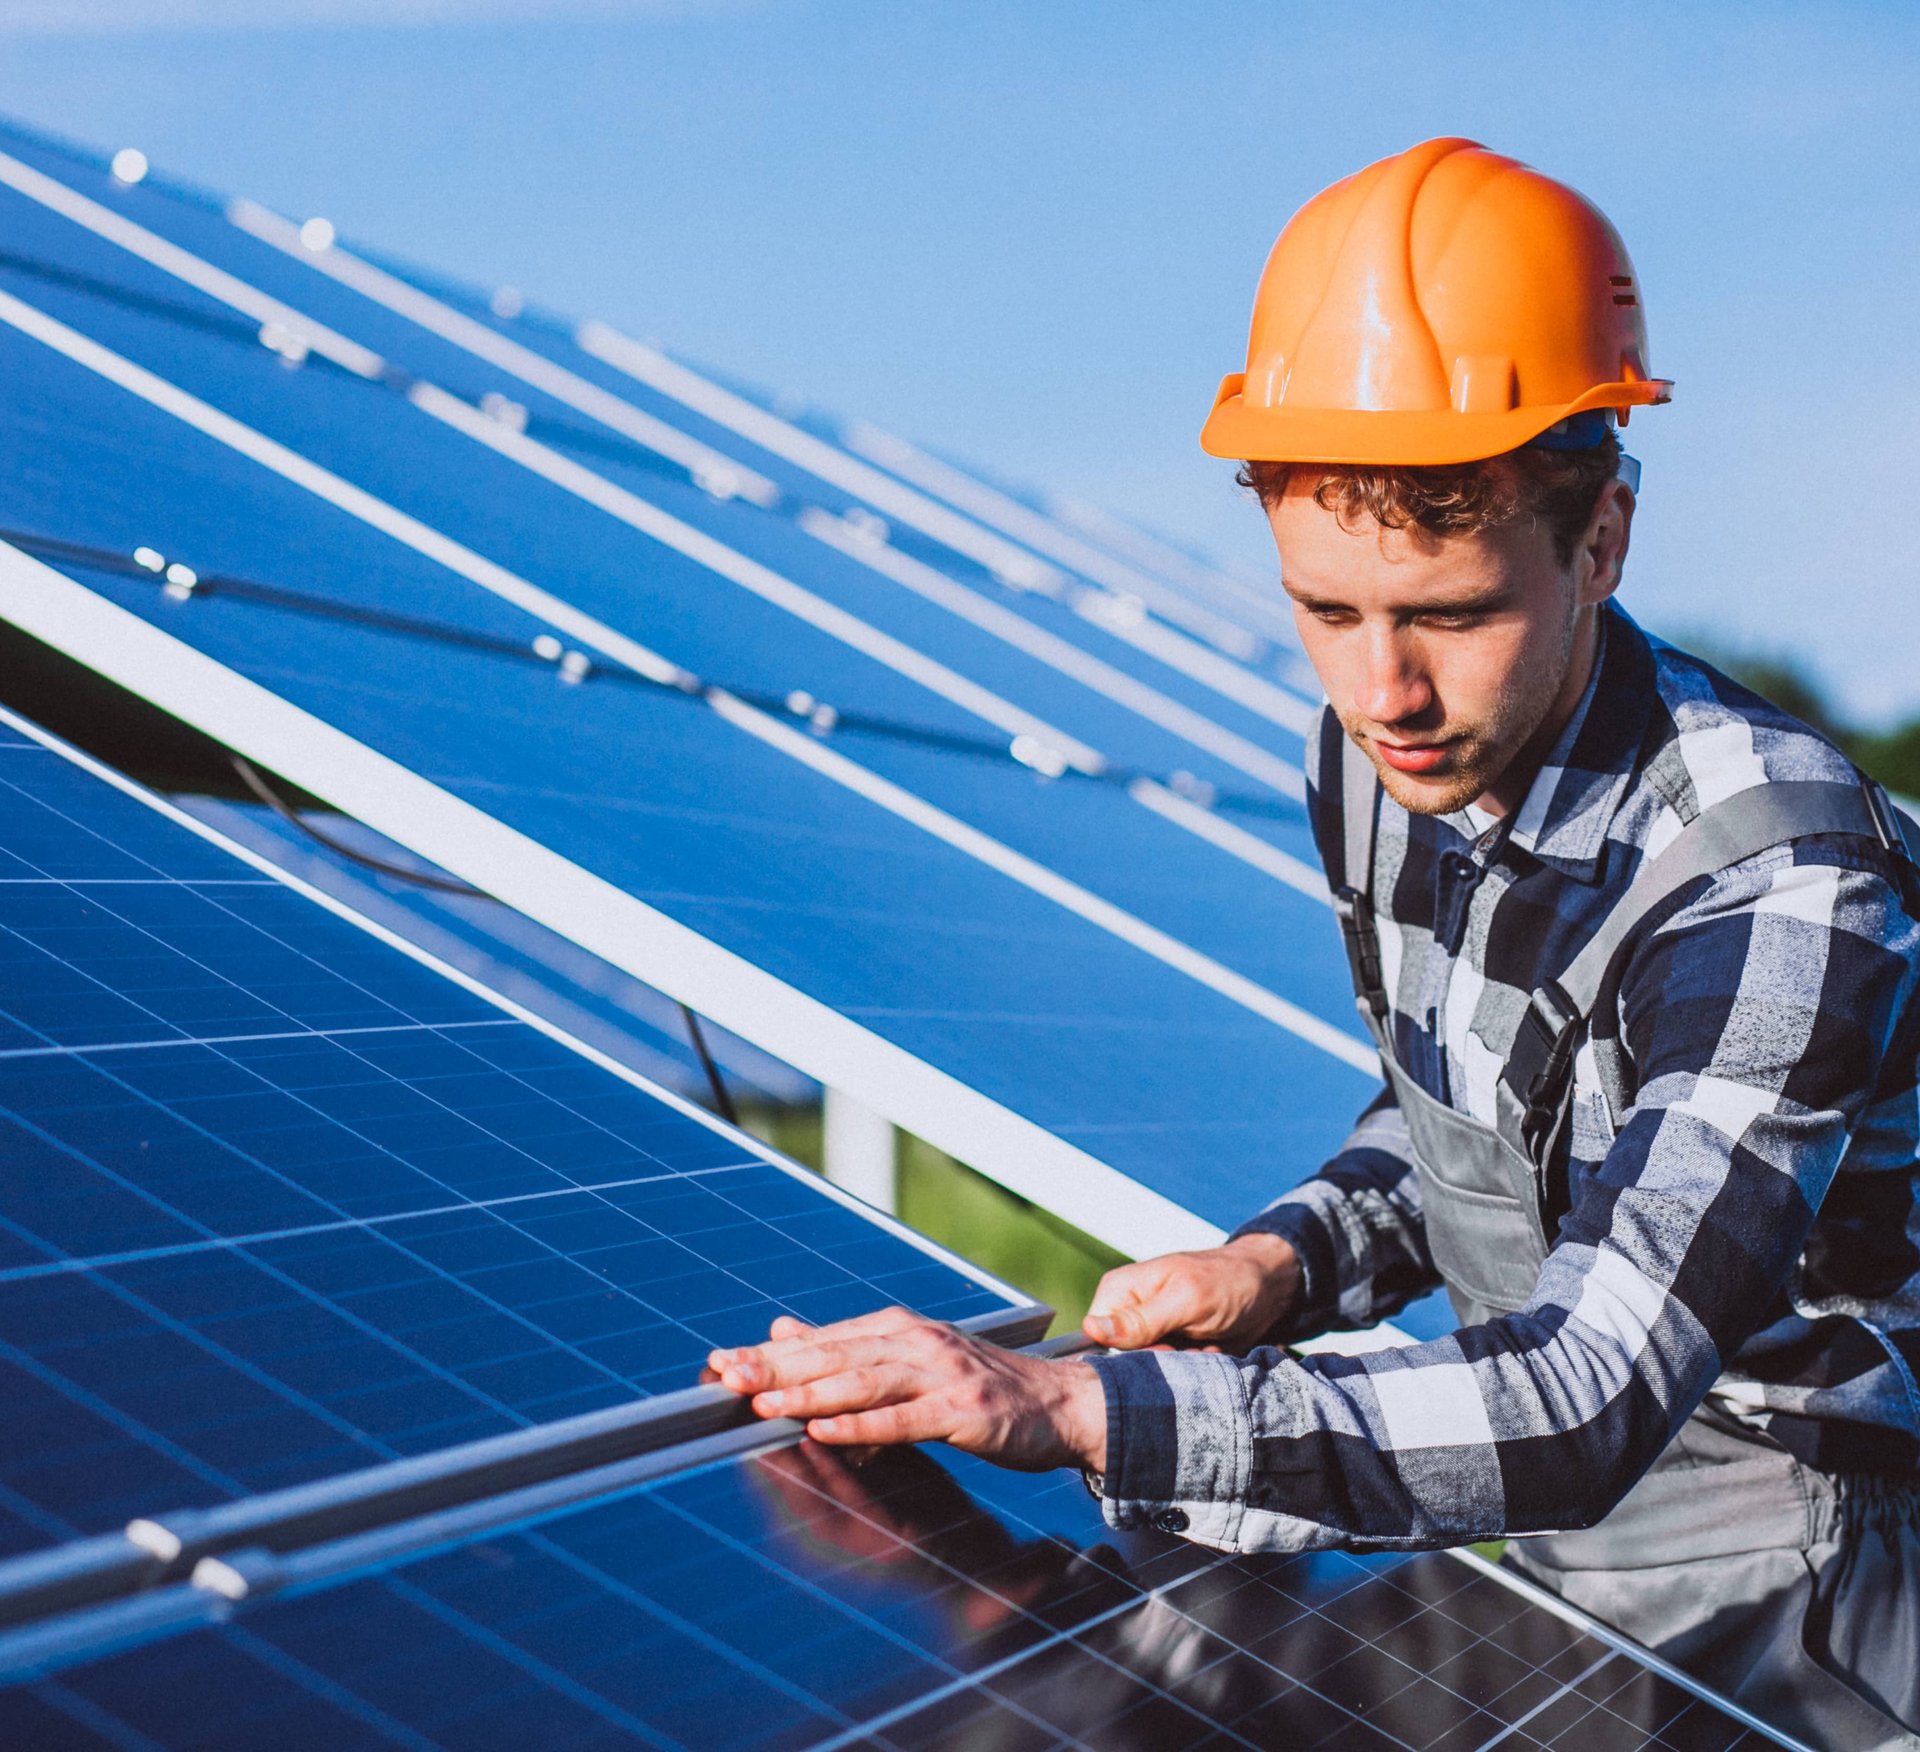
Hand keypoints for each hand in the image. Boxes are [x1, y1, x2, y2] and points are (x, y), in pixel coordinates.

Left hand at [707, 1306, 1107, 1471]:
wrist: (1064, 1404)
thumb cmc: (984, 1388)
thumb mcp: (912, 1358)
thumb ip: (848, 1349)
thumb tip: (782, 1329)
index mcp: (900, 1329)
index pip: (823, 1340)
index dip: (769, 1353)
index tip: (720, 1363)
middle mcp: (918, 1342)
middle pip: (835, 1355)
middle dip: (776, 1368)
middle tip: (726, 1377)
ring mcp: (943, 1374)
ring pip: (864, 1382)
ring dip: (810, 1394)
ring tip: (763, 1405)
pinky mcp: (965, 1409)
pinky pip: (906, 1419)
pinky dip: (864, 1426)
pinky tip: (827, 1432)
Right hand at [1082, 1232, 1300, 1351]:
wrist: (1267, 1288)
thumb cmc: (1227, 1281)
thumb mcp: (1186, 1300)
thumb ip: (1140, 1319)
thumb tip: (1092, 1329)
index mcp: (1119, 1291)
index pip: (1097, 1338)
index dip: (1129, 1353)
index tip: (1165, 1347)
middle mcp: (1128, 1313)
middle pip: (1123, 1360)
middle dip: (1162, 1361)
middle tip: (1192, 1345)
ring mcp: (1150, 1331)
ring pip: (1149, 1370)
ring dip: (1181, 1367)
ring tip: (1205, 1346)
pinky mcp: (1170, 1346)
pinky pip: (1170, 1373)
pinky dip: (1193, 1368)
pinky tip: (1210, 1352)